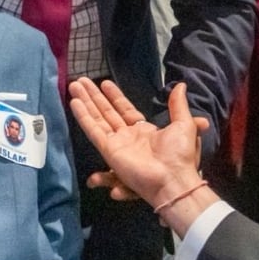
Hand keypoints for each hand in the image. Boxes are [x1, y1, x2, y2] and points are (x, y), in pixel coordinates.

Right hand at [68, 78, 208, 207]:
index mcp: (144, 130)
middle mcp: (127, 136)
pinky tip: (75, 102)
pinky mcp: (108, 150)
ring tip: (74, 85)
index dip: (114, 96)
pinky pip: (93, 130)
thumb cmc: (179, 154)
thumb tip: (180, 85)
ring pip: (97, 118)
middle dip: (94, 96)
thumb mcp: (184, 124)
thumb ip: (178, 104)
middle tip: (80, 81)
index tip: (104, 83)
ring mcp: (116, 143)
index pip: (124, 109)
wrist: (173, 178)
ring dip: (86, 101)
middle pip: (106, 112)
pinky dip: (84, 116)